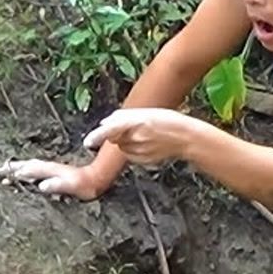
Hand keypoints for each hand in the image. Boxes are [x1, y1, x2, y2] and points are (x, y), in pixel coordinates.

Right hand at [0, 159, 106, 200]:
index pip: (28, 170)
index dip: (15, 172)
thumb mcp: (72, 186)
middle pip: (26, 166)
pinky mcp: (55, 173)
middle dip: (12, 168)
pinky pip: (36, 171)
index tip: (2, 173)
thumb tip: (43, 186)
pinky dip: (27, 171)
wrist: (98, 177)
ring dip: (18, 168)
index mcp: (50, 171)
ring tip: (6, 171)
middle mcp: (49, 168)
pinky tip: (25, 174)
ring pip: (30, 167)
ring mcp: (51, 169)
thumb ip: (57, 185)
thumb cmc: (85, 185)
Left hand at [82, 108, 201, 166]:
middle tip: (136, 126)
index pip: (111, 129)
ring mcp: (138, 152)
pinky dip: (134, 149)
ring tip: (144, 134)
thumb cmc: (166, 120)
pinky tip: (147, 143)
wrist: (185, 137)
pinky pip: (130, 153)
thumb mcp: (144, 112)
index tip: (87, 142)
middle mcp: (135, 139)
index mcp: (136, 123)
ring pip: (122, 146)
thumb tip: (103, 124)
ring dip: (127, 140)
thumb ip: (121, 118)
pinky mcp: (142, 160)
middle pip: (114, 137)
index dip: (98, 136)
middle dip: (118, 132)